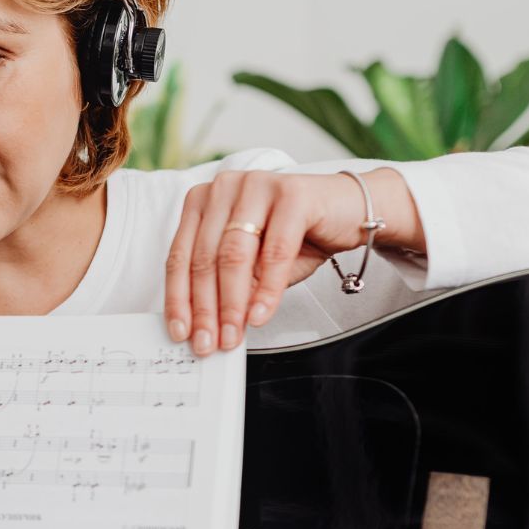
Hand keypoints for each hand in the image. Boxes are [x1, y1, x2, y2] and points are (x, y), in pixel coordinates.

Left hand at [164, 167, 420, 354]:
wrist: (349, 211)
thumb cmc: (298, 234)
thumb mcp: (254, 265)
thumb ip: (230, 285)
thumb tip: (208, 324)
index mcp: (205, 200)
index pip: (181, 256)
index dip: (179, 299)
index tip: (180, 331)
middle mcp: (225, 187)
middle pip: (205, 258)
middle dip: (206, 309)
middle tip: (209, 342)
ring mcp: (257, 186)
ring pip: (234, 256)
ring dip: (232, 304)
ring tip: (233, 334)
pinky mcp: (293, 194)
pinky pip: (275, 252)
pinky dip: (267, 289)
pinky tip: (260, 314)